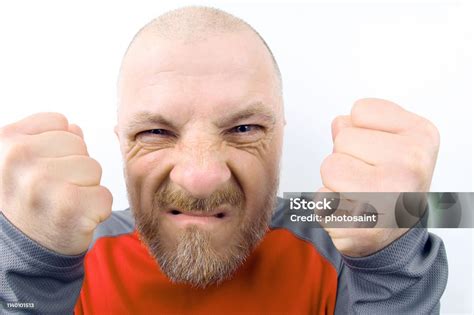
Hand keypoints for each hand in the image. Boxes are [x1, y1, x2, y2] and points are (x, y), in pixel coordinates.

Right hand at [0, 113, 111, 254]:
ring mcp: (43, 183)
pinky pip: (105, 195)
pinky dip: (97, 210)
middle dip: (75, 167)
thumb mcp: (21, 164)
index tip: (44, 171)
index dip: (60, 147)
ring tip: (62, 204)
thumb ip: (46, 139)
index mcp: (6, 142)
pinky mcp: (70, 207)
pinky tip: (75, 219)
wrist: (21, 253)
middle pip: (80, 145)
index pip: (60, 123)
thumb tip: (75, 128)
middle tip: (54, 191)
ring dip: (86, 188)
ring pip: (94, 168)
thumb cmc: (27, 203)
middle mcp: (19, 159)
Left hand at [319, 98, 438, 256]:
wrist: (393, 235)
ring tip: (357, 193)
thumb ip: (362, 126)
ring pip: (329, 167)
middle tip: (366, 177)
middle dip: (345, 157)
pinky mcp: (362, 225)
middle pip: (342, 139)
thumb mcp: (390, 143)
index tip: (377, 152)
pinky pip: (321, 199)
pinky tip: (350, 213)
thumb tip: (339, 122)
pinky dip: (328, 206)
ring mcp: (389, 197)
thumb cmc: (390, 184)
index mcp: (421, 136)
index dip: (359, 131)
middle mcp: (411, 166)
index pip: (360, 111)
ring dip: (334, 181)